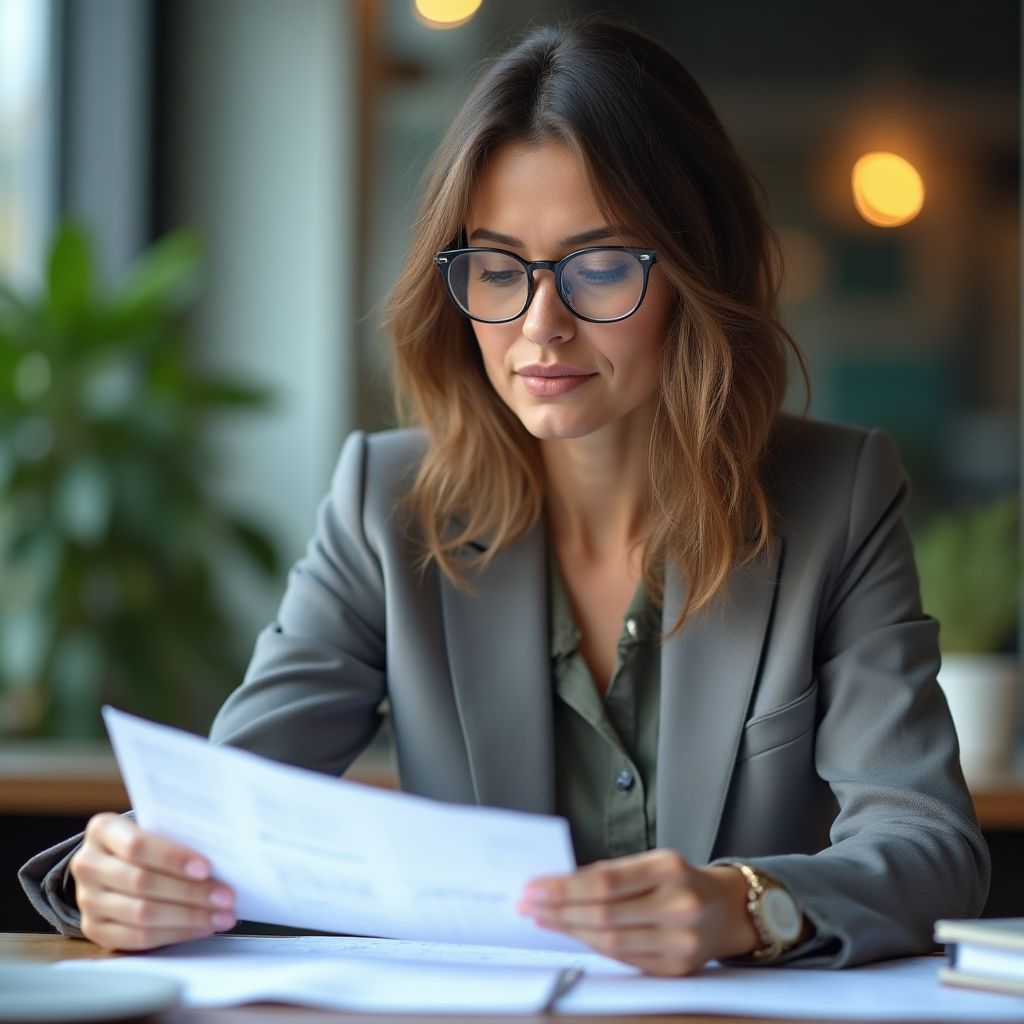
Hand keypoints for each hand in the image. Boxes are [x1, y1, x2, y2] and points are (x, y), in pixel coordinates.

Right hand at [69, 812, 236, 950]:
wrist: (114, 861)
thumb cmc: (148, 840)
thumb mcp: (156, 826)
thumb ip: (178, 835)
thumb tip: (223, 854)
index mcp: (102, 830)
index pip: (137, 846)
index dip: (173, 858)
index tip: (207, 868)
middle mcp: (88, 864)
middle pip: (142, 883)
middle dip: (190, 893)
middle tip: (226, 897)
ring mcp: (87, 900)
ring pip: (141, 915)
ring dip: (188, 917)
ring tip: (221, 915)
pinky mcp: (94, 929)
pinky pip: (137, 939)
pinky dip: (174, 934)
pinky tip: (201, 927)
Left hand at [518, 849, 758, 975]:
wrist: (727, 909)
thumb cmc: (680, 880)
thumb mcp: (653, 862)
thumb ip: (612, 874)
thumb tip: (558, 885)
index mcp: (669, 868)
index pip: (605, 882)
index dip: (564, 887)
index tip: (534, 887)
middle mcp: (679, 905)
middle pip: (604, 914)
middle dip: (559, 910)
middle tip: (529, 904)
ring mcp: (681, 941)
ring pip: (611, 942)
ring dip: (570, 931)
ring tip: (543, 920)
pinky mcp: (677, 969)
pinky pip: (624, 959)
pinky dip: (593, 947)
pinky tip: (573, 935)